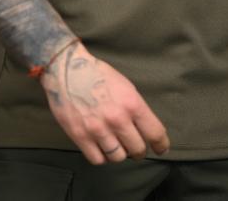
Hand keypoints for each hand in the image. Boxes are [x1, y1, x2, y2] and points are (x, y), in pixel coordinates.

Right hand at [39, 41, 170, 164]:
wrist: (67, 69)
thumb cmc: (97, 74)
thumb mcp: (125, 86)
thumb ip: (135, 108)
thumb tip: (144, 128)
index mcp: (132, 103)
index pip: (155, 133)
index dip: (161, 145)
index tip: (160, 149)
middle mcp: (117, 118)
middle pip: (137, 150)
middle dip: (138, 150)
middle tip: (134, 146)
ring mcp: (98, 129)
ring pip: (118, 157)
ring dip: (119, 153)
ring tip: (116, 144)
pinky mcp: (80, 136)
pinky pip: (98, 159)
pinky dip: (102, 156)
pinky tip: (101, 147)